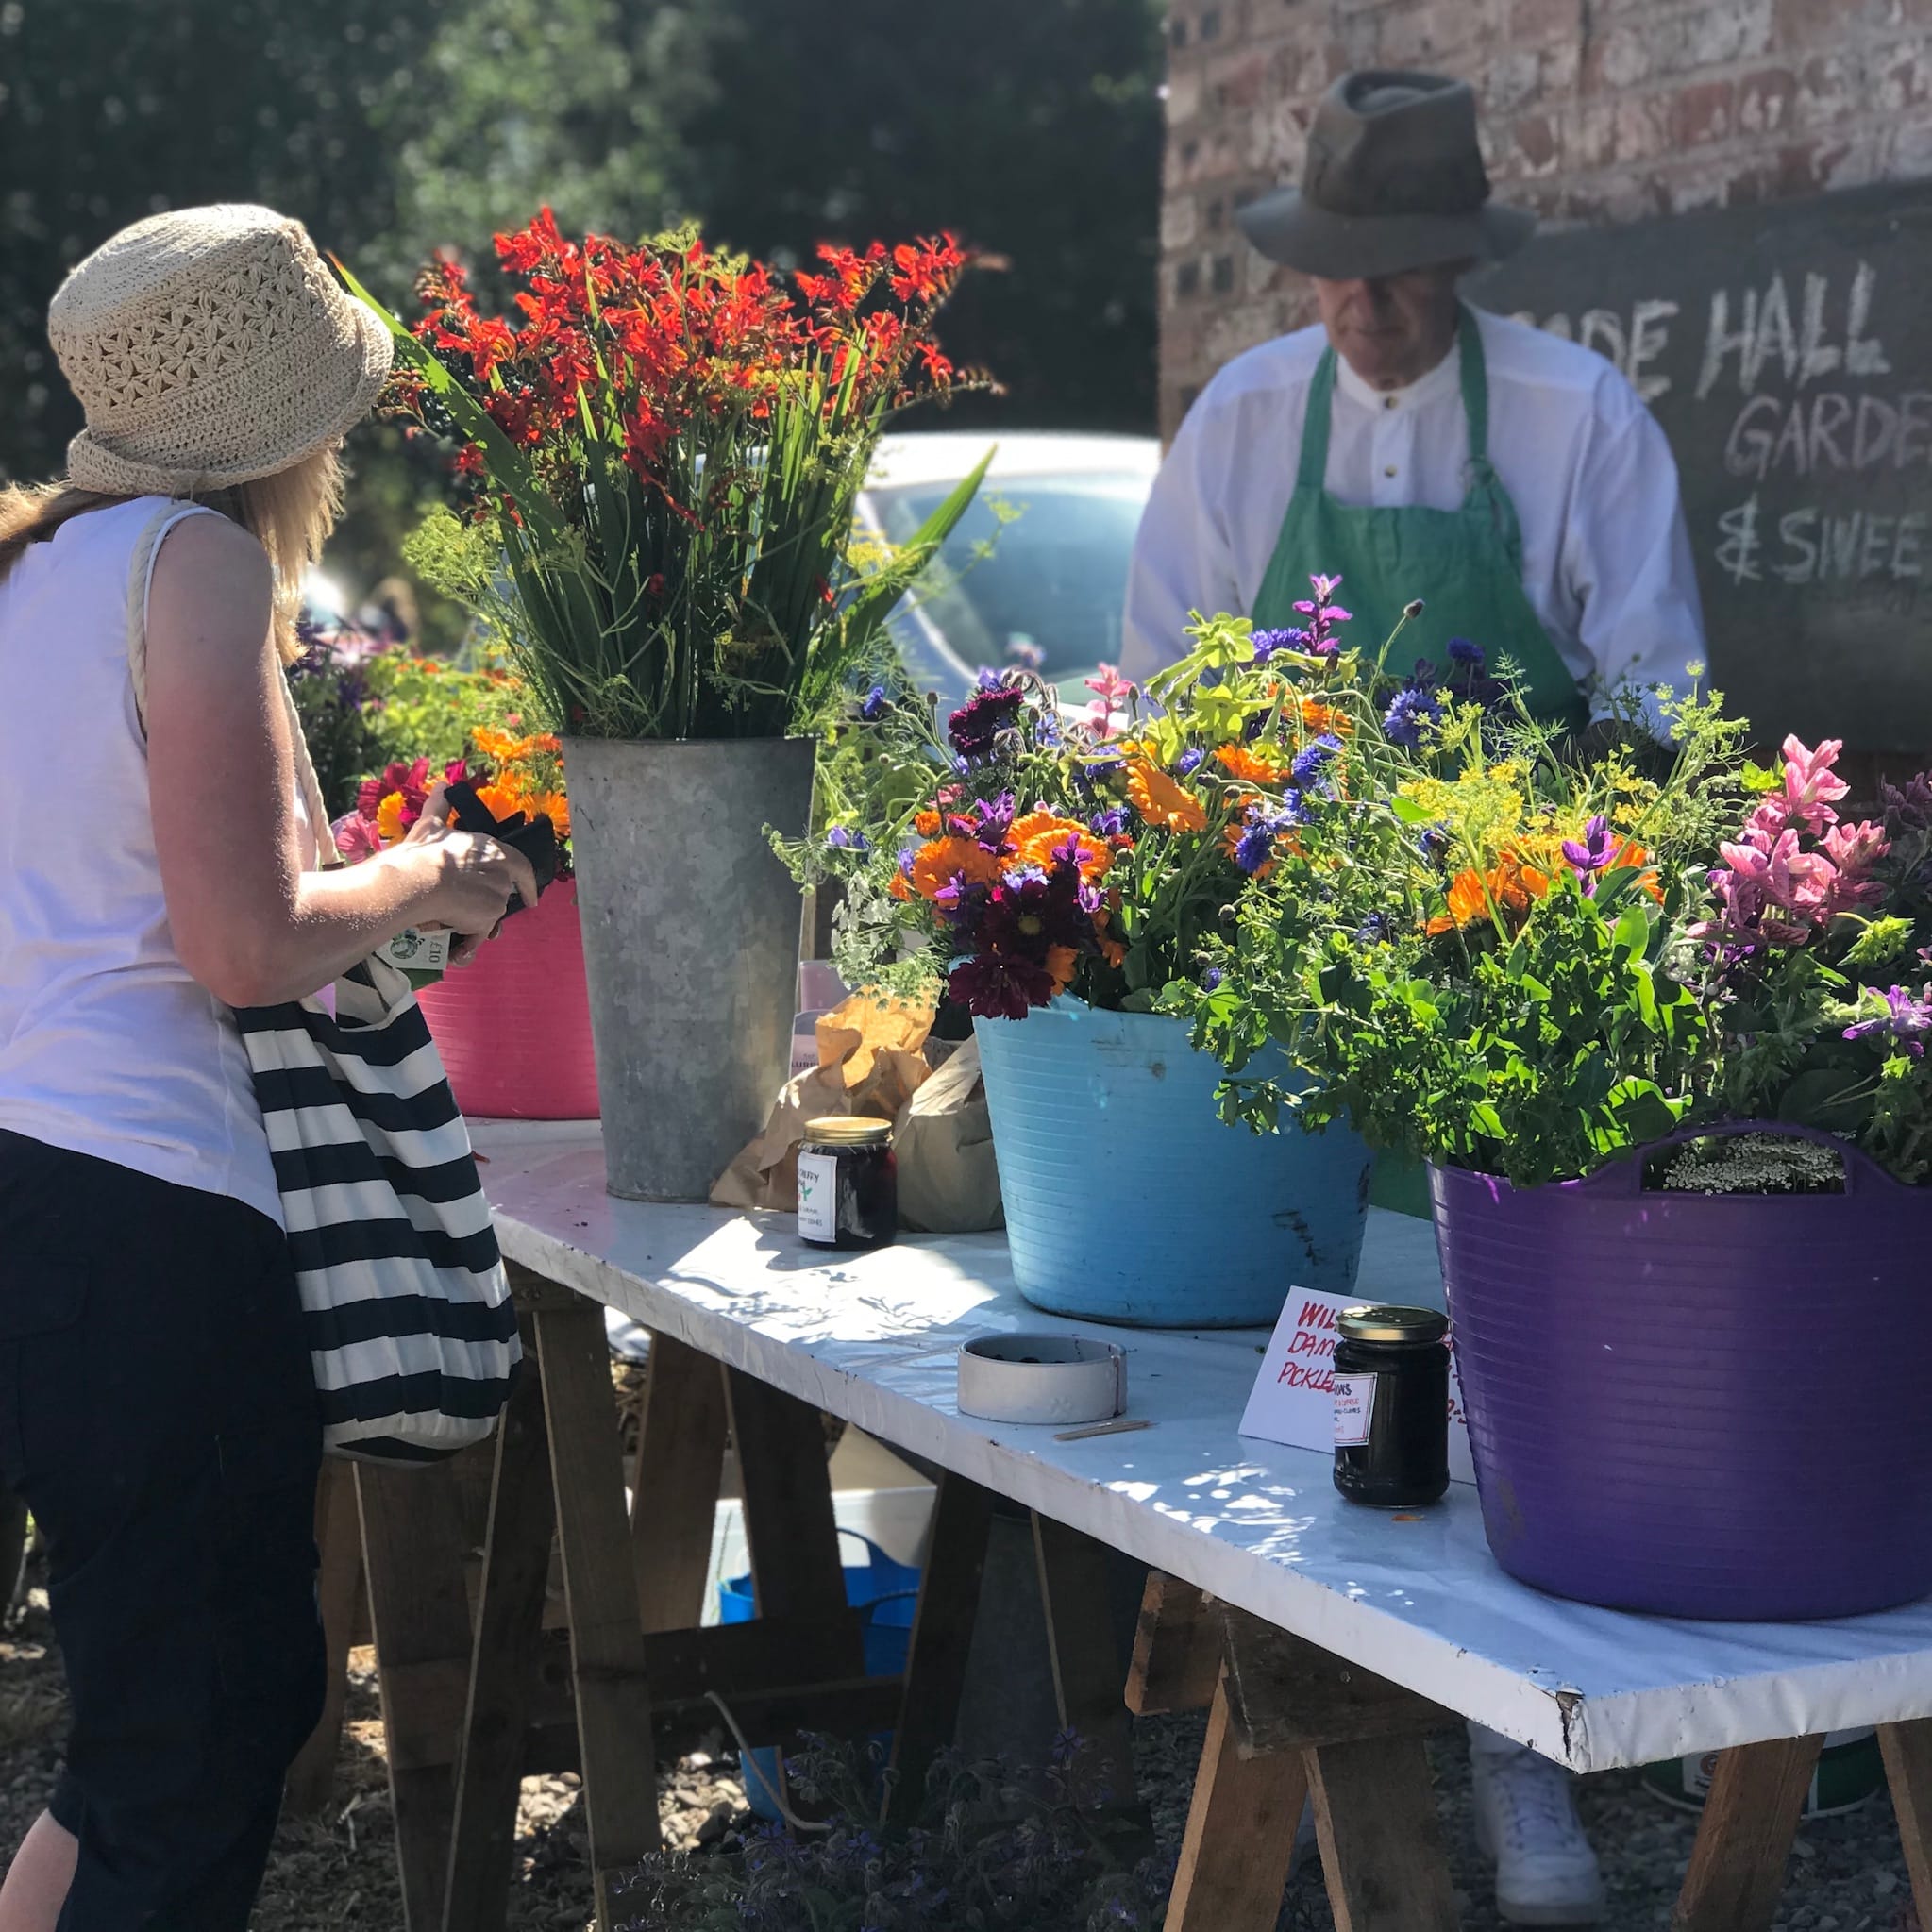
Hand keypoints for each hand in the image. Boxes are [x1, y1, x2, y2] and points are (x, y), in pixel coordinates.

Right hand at [402, 786, 540, 959]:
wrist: (416, 880)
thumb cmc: (421, 854)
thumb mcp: (431, 826)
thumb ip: (439, 807)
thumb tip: (441, 785)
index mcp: (492, 849)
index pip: (520, 866)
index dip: (526, 882)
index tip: (529, 897)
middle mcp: (501, 871)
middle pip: (502, 894)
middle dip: (490, 907)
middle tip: (471, 914)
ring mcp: (497, 895)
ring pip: (491, 917)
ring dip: (477, 926)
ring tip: (456, 929)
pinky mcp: (489, 916)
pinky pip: (480, 935)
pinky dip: (470, 945)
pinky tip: (458, 952)